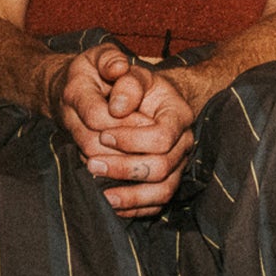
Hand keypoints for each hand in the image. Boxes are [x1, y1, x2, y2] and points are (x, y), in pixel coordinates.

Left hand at [51, 45, 195, 216]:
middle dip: (125, 168)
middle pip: (162, 167)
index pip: (162, 136)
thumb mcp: (117, 67)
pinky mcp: (166, 181)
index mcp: (177, 112)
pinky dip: (133, 208)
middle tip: (92, 163)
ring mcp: (177, 164)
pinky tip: (108, 202)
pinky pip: (156, 205)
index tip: (103, 135)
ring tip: (100, 194)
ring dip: (130, 195)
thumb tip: (117, 107)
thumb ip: (120, 76)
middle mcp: (183, 141)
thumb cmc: (120, 82)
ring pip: (163, 191)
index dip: (132, 140)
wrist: (126, 98)